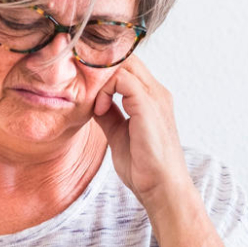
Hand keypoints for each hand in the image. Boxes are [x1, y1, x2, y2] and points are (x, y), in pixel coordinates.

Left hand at [93, 55, 191, 213]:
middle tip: (85, 91)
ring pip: (124, 63)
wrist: (162, 188)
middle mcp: (156, 92)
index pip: (127, 65)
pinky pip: (122, 79)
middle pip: (126, 58)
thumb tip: (92, 103)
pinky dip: (105, 89)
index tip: (87, 92)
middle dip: (101, 69)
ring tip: (94, 104)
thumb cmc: (144, 167)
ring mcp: (155, 97)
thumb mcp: (118, 134)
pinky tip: (99, 109)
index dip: (104, 72)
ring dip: (102, 79)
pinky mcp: (148, 106)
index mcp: (151, 98)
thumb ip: (108, 115)